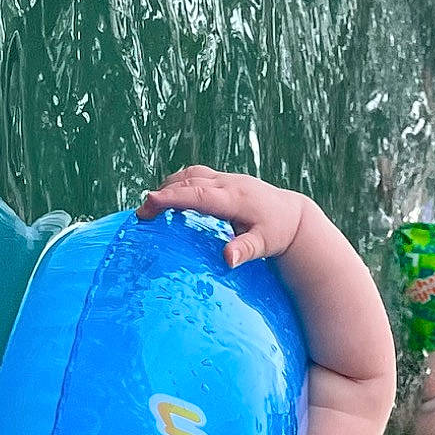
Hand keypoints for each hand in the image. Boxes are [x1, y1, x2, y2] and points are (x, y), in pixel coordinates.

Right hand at [137, 166, 310, 269]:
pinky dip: (180, 184)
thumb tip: (228, 259)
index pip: (198, 195)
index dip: (172, 197)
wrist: (292, 214)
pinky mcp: (224, 180)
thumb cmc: (277, 232)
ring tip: (151, 204)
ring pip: (191, 175)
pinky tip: (170, 196)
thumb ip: (246, 250)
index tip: (149, 202)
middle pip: (189, 182)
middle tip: (142, 213)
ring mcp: (226, 179)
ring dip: (170, 186)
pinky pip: (197, 176)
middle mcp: (228, 183)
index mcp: (235, 198)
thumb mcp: (265, 245)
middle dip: (163, 194)